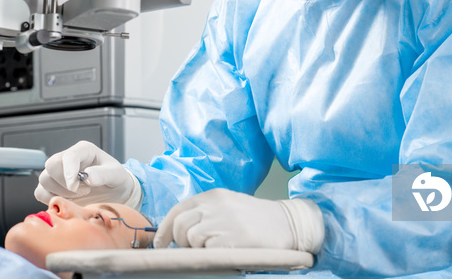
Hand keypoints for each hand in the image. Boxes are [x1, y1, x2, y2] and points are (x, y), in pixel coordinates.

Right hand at [34, 141, 140, 206]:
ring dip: (60, 192)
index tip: (75, 186)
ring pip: (44, 179)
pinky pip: (40, 192)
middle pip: (51, 165)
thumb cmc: (115, 179)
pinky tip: (69, 201)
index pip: (69, 156)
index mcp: (84, 150)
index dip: (69, 171)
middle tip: (84, 190)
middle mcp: (68, 158)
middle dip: (65, 183)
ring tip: (80, 195)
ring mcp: (58, 172)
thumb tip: (87, 176)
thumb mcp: (116, 175)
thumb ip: (104, 174)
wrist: (113, 192)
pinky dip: (52, 199)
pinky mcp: (52, 187)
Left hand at [153, 188, 324, 252]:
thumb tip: (176, 233)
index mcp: (214, 196)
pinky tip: (226, 252)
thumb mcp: (228, 207)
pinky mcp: (235, 239)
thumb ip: (204, 214)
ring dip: (198, 249)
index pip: (178, 210)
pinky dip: (213, 255)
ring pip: (192, 239)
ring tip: (216, 249)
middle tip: (195, 249)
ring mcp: (226, 222)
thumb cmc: (256, 219)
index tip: (161, 244)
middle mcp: (217, 205)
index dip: (165, 230)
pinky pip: (209, 251)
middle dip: (181, 241)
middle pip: (181, 225)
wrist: (290, 223)